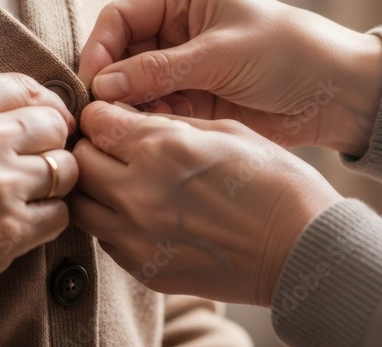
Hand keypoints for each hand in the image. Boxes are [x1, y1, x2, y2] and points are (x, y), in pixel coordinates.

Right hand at [0, 74, 77, 313]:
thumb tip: (44, 106)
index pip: (30, 89)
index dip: (44, 109)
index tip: (42, 126)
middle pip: (56, 126)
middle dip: (49, 146)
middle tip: (27, 166)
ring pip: (66, 170)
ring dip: (51, 186)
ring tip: (19, 197)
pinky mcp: (9, 229)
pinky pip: (61, 214)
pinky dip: (45, 221)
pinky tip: (15, 225)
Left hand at [69, 101, 341, 306]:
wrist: (301, 246)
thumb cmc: (277, 182)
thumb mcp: (229, 131)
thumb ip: (173, 124)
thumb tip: (137, 121)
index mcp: (162, 148)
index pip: (95, 121)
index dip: (103, 114)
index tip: (116, 118)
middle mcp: (138, 192)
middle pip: (80, 162)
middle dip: (94, 148)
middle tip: (117, 148)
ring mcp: (137, 236)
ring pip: (82, 205)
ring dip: (96, 188)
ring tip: (124, 183)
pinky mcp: (144, 268)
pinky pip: (105, 239)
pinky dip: (113, 221)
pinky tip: (143, 213)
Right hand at [77, 0, 381, 155]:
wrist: (335, 92)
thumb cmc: (289, 53)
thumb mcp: (222, 55)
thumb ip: (161, 70)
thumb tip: (103, 85)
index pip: (121, 16)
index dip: (101, 48)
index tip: (94, 83)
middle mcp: (178, 29)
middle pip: (121, 53)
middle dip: (110, 82)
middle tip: (99, 115)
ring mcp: (185, 67)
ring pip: (134, 87)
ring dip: (126, 107)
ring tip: (121, 129)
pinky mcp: (195, 101)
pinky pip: (156, 110)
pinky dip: (147, 122)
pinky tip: (145, 136)